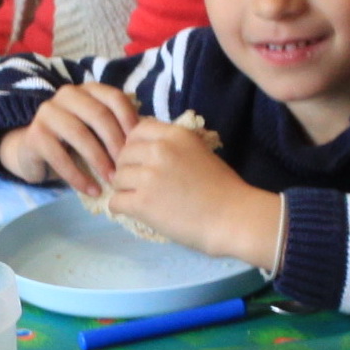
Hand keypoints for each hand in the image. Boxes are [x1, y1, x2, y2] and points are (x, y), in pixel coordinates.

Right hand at [0, 82, 139, 196]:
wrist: (34, 151)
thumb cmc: (75, 143)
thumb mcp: (98, 131)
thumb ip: (118, 129)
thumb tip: (147, 142)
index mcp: (88, 90)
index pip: (115, 98)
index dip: (130, 121)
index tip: (141, 147)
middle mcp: (67, 95)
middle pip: (98, 115)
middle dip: (116, 143)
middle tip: (127, 168)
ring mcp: (48, 112)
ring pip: (79, 134)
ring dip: (99, 160)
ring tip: (112, 180)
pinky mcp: (35, 135)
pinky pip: (60, 157)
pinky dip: (78, 176)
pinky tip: (91, 190)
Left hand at [107, 116, 281, 264]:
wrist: (233, 218)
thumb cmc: (223, 189)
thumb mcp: (199, 152)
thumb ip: (173, 147)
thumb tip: (148, 150)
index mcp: (174, 135)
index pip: (137, 130)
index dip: (135, 146)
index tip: (142, 161)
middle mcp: (159, 150)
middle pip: (123, 154)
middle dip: (127, 169)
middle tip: (138, 184)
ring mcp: (149, 176)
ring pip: (117, 178)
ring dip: (124, 189)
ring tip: (138, 200)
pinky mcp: (142, 203)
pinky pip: (115, 201)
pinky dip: (120, 208)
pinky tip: (134, 212)